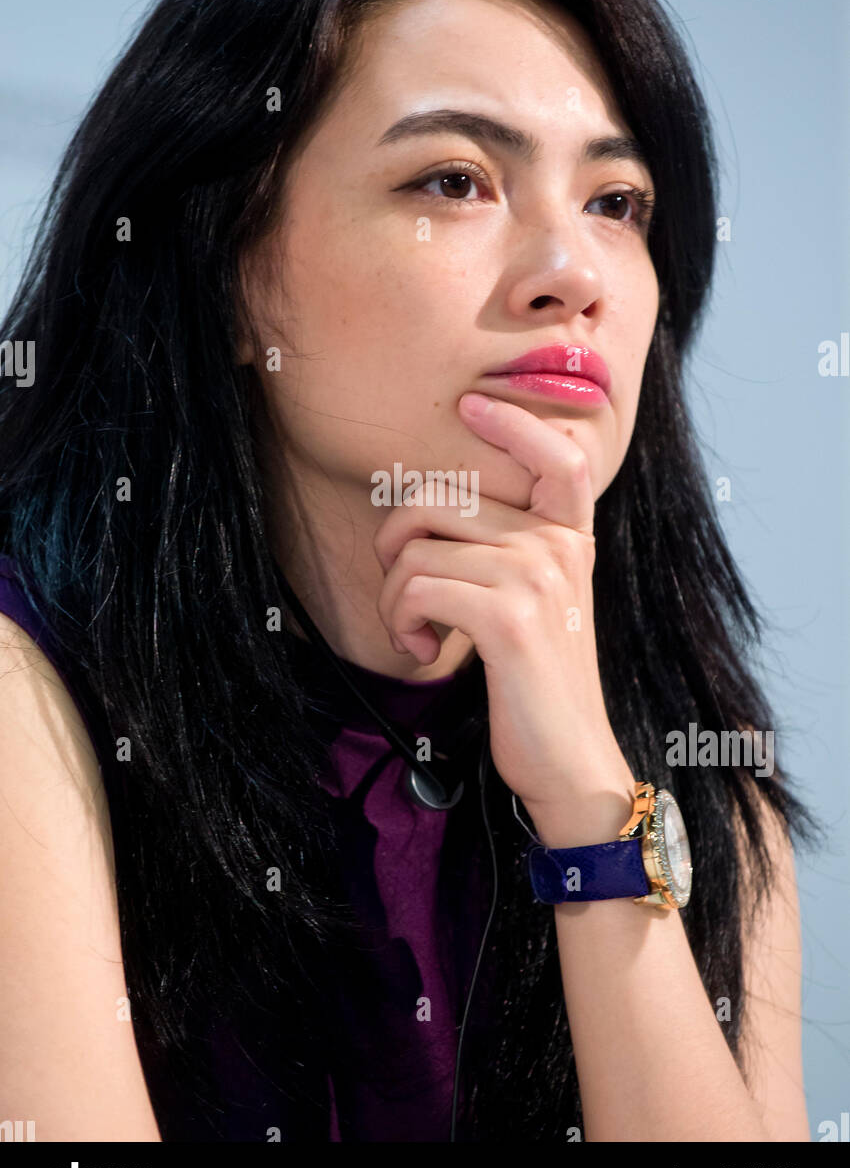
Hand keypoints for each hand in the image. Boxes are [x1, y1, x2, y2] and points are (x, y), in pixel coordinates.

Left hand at [372, 390, 630, 811]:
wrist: (569, 762)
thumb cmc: (534, 684)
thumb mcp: (534, 604)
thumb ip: (508, 551)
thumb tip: (430, 510)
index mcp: (569, 539)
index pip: (558, 457)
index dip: (516, 423)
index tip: (474, 405)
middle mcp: (559, 547)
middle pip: (440, 498)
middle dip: (396, 544)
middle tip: (405, 595)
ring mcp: (538, 577)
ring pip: (416, 549)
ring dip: (393, 599)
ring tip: (417, 633)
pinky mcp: (510, 618)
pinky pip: (416, 587)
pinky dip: (399, 622)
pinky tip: (420, 651)